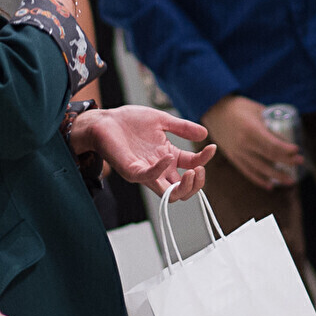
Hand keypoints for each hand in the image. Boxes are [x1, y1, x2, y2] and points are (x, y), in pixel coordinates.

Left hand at [73, 105, 215, 199]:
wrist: (104, 120)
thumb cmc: (129, 121)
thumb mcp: (162, 121)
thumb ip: (182, 127)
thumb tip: (205, 133)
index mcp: (168, 157)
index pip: (191, 167)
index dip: (203, 160)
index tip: (211, 147)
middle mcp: (159, 169)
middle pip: (183, 191)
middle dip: (197, 184)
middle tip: (200, 169)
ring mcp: (145, 172)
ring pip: (169, 195)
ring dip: (185, 187)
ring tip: (192, 171)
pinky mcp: (131, 171)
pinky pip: (149, 178)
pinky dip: (161, 169)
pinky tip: (168, 156)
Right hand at [201, 94, 301, 191]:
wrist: (214, 111)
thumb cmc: (238, 108)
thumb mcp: (258, 111)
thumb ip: (271, 124)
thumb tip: (287, 137)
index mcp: (250, 130)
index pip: (272, 144)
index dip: (286, 150)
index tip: (297, 151)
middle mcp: (243, 144)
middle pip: (269, 157)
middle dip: (286, 162)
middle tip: (300, 163)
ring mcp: (237, 153)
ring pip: (260, 168)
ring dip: (276, 176)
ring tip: (290, 180)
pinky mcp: (233, 157)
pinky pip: (248, 171)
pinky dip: (259, 180)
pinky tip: (270, 185)